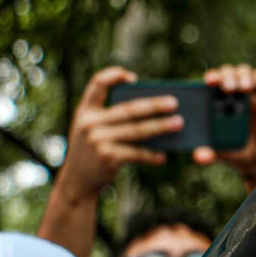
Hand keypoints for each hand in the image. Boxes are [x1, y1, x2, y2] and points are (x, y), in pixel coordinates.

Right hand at [57, 67, 182, 200]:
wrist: (77, 180)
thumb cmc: (94, 149)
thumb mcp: (93, 129)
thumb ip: (113, 118)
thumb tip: (155, 112)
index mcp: (85, 110)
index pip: (97, 84)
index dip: (114, 76)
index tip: (134, 78)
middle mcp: (89, 122)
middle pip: (128, 109)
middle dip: (154, 105)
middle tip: (174, 103)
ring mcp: (97, 140)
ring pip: (136, 130)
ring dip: (160, 127)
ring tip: (178, 123)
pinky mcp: (106, 157)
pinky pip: (135, 153)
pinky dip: (151, 155)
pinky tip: (163, 156)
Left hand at [193, 64, 255, 190]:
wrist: (255, 156)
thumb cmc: (232, 150)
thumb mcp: (220, 153)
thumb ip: (209, 154)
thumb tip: (199, 157)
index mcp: (213, 101)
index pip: (210, 82)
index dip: (210, 77)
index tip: (209, 81)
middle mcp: (229, 93)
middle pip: (226, 72)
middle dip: (226, 76)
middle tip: (227, 88)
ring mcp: (246, 92)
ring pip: (243, 72)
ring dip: (243, 77)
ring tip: (244, 89)